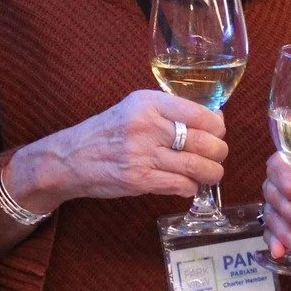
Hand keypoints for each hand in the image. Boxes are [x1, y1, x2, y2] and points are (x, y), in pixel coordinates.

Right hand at [6, 90, 227, 213]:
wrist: (70, 158)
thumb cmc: (108, 132)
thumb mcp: (136, 108)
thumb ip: (170, 110)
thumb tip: (213, 119)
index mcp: (149, 103)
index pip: (200, 113)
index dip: (217, 126)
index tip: (217, 132)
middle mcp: (147, 126)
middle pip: (204, 141)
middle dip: (219, 152)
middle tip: (217, 156)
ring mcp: (142, 154)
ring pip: (197, 166)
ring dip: (211, 173)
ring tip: (210, 174)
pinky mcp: (138, 180)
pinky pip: (180, 185)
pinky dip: (191, 188)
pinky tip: (188, 185)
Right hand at [262, 153, 290, 265]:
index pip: (278, 166)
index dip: (288, 182)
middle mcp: (282, 181)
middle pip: (272, 193)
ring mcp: (279, 204)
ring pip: (271, 217)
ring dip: (286, 233)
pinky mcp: (280, 225)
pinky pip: (271, 234)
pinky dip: (275, 243)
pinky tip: (281, 252)